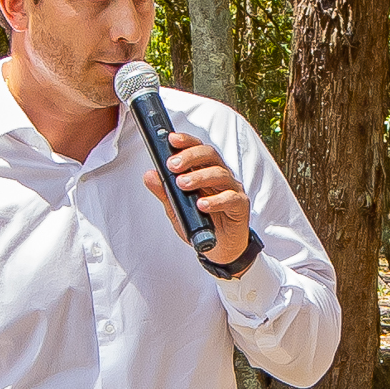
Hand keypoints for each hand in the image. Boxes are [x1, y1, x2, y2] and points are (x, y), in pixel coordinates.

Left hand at [159, 126, 258, 271]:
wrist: (219, 248)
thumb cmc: (201, 223)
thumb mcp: (176, 208)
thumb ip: (164, 192)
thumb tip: (150, 175)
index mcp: (205, 171)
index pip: (198, 149)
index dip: (187, 141)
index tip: (172, 140)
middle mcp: (220, 176)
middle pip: (210, 156)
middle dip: (190, 156)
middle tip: (173, 165)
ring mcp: (232, 189)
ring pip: (220, 174)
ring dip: (199, 177)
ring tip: (182, 184)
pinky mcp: (240, 206)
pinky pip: (230, 198)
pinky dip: (215, 200)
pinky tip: (202, 204)